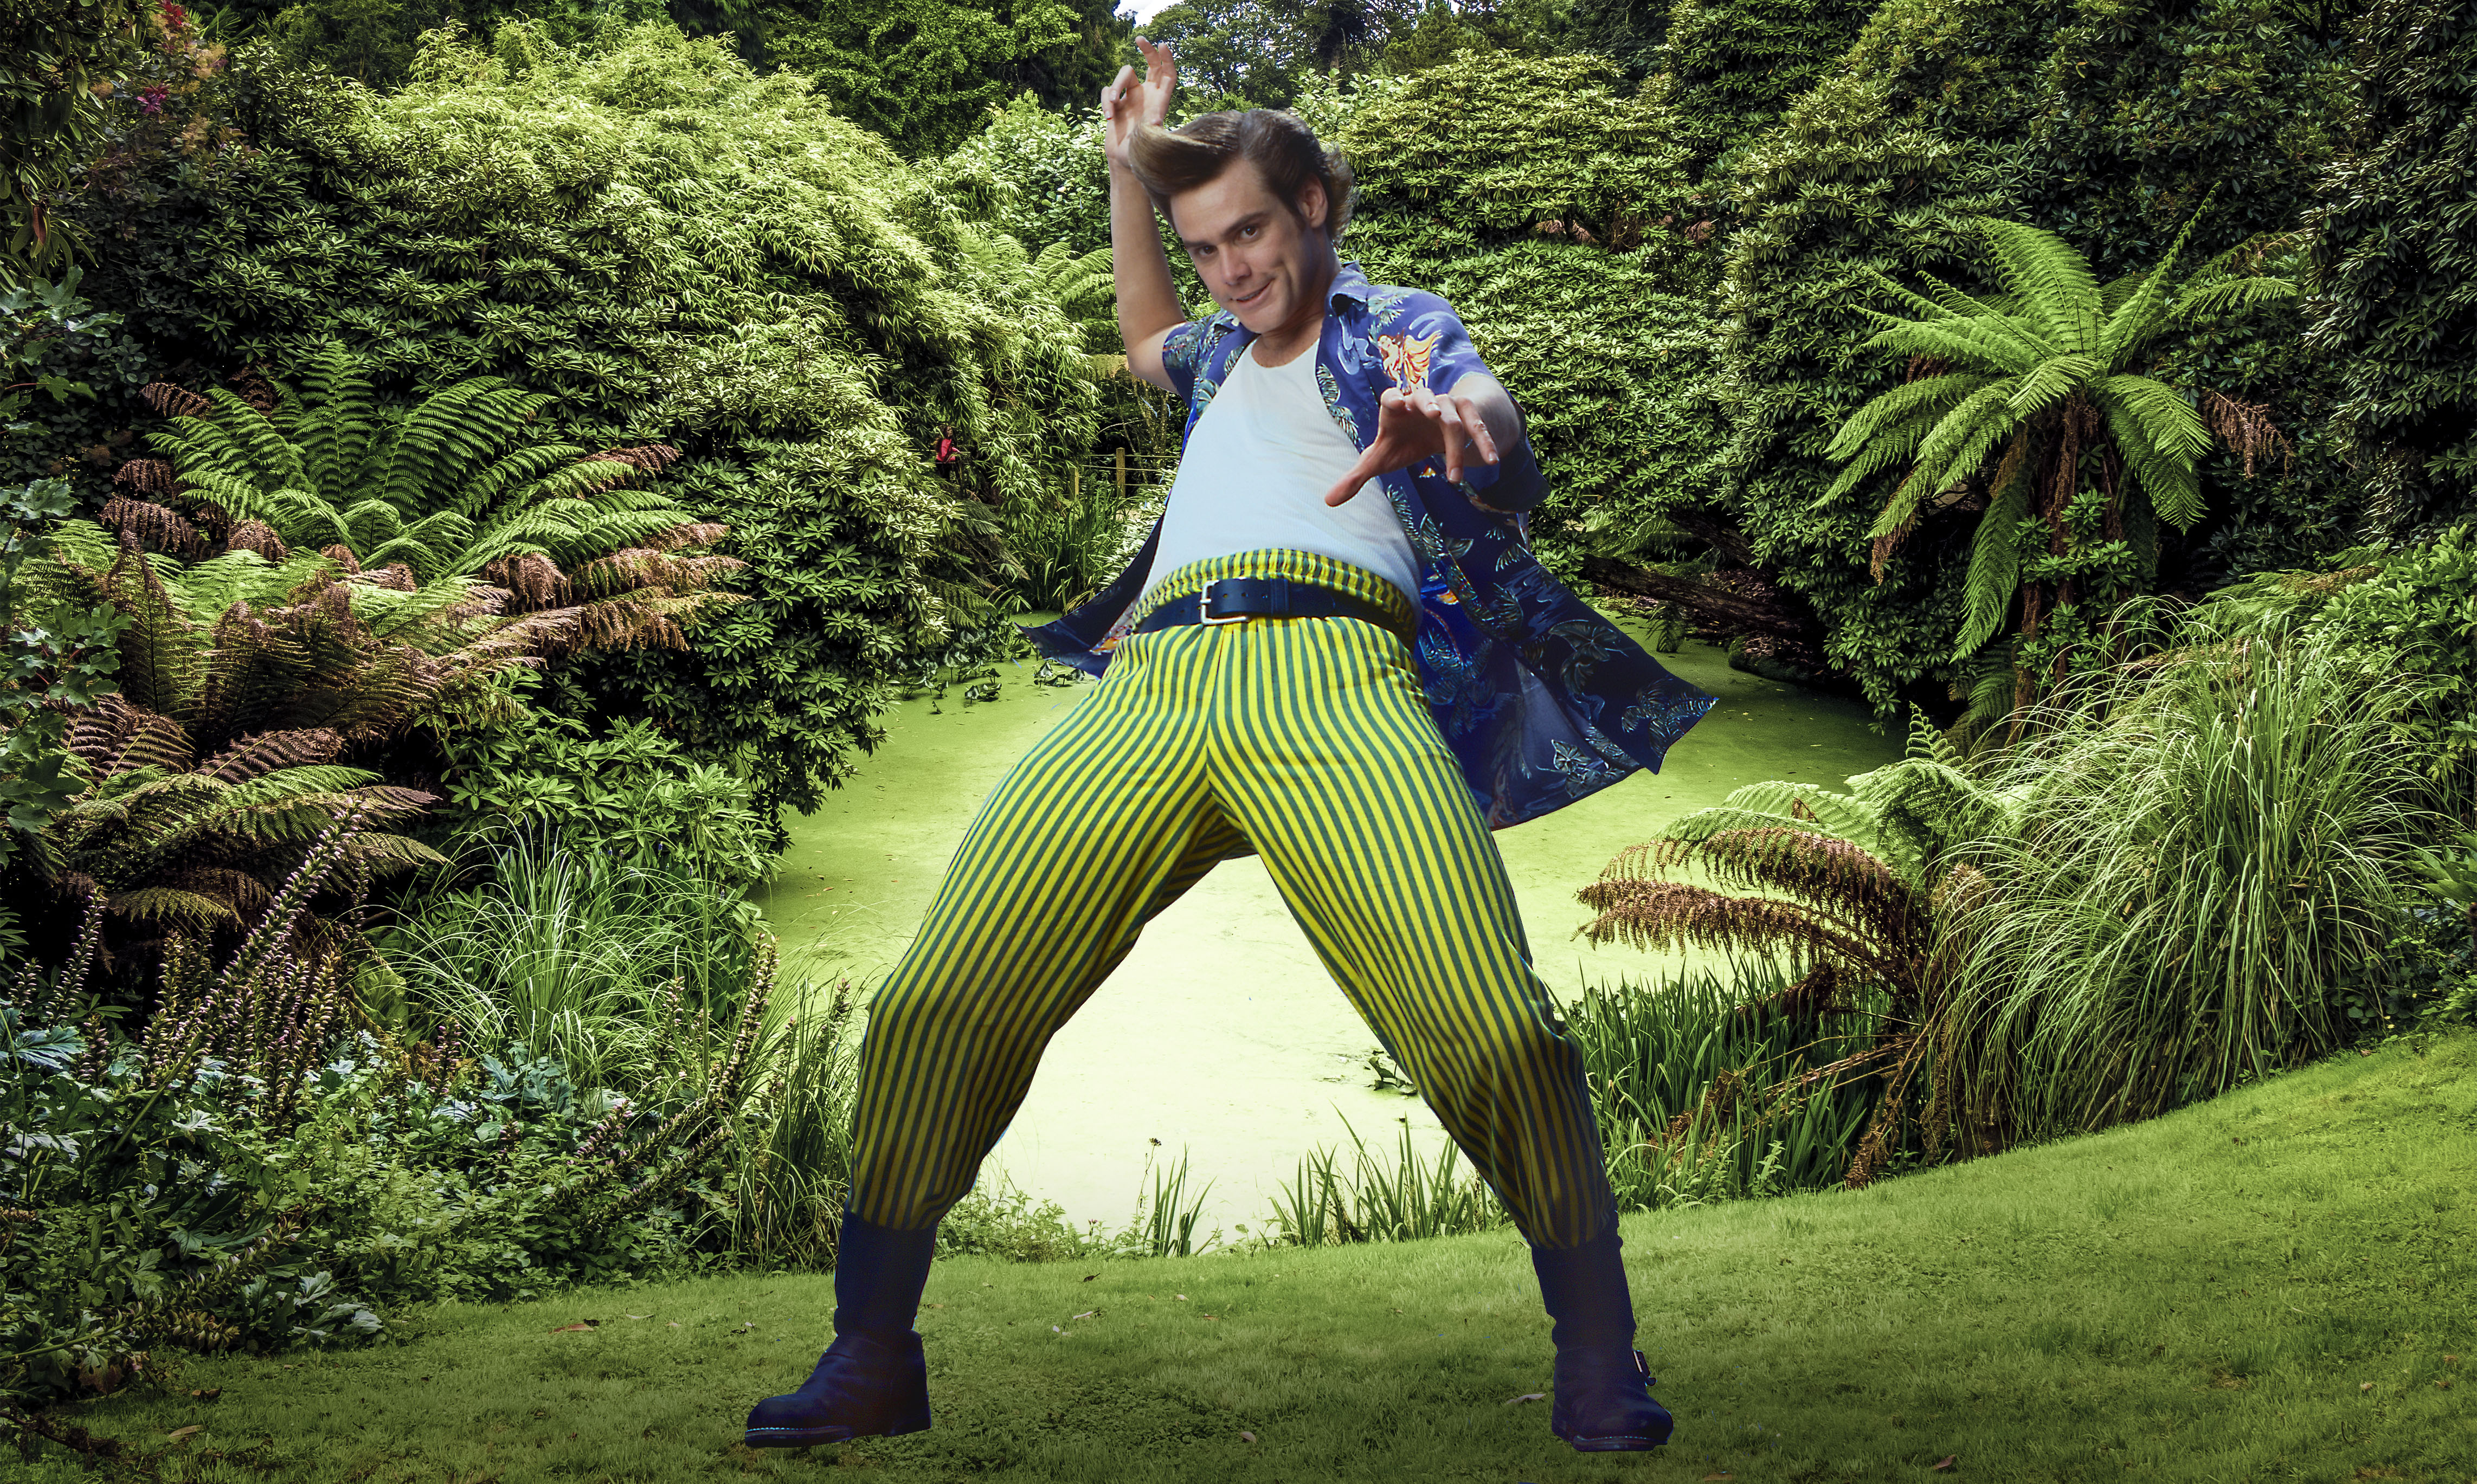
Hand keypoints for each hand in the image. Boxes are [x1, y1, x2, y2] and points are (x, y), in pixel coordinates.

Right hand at [1102, 38, 1176, 173]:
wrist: (1124, 163)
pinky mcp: (1115, 104)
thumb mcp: (1150, 143)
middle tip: (1140, 38)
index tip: (1162, 45)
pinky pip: (1107, 91)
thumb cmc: (1141, 156)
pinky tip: (1109, 118)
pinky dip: (1106, 102)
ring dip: (1115, 87)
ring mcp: (1130, 98)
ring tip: (1112, 107)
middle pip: (1150, 65)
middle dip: (1147, 50)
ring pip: (1123, 75)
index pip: (1167, 75)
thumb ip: (1152, 131)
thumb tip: (1155, 122)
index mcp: (1159, 102)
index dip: (1168, 59)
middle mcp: (1147, 96)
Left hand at [1322, 384, 1501, 505]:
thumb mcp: (1380, 458)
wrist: (1436, 427)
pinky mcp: (1468, 414)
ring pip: (1453, 421)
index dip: (1394, 399)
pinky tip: (1492, 461)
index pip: (1392, 397)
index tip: (1397, 404)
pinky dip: (1484, 443)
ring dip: (1455, 448)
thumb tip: (1328, 501)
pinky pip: (1477, 427)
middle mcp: (1422, 402)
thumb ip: (1356, 476)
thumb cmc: (1402, 441)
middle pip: (1426, 398)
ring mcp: (1448, 405)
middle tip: (1434, 416)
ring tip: (1455, 478)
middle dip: (1430, 404)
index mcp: (1396, 407)